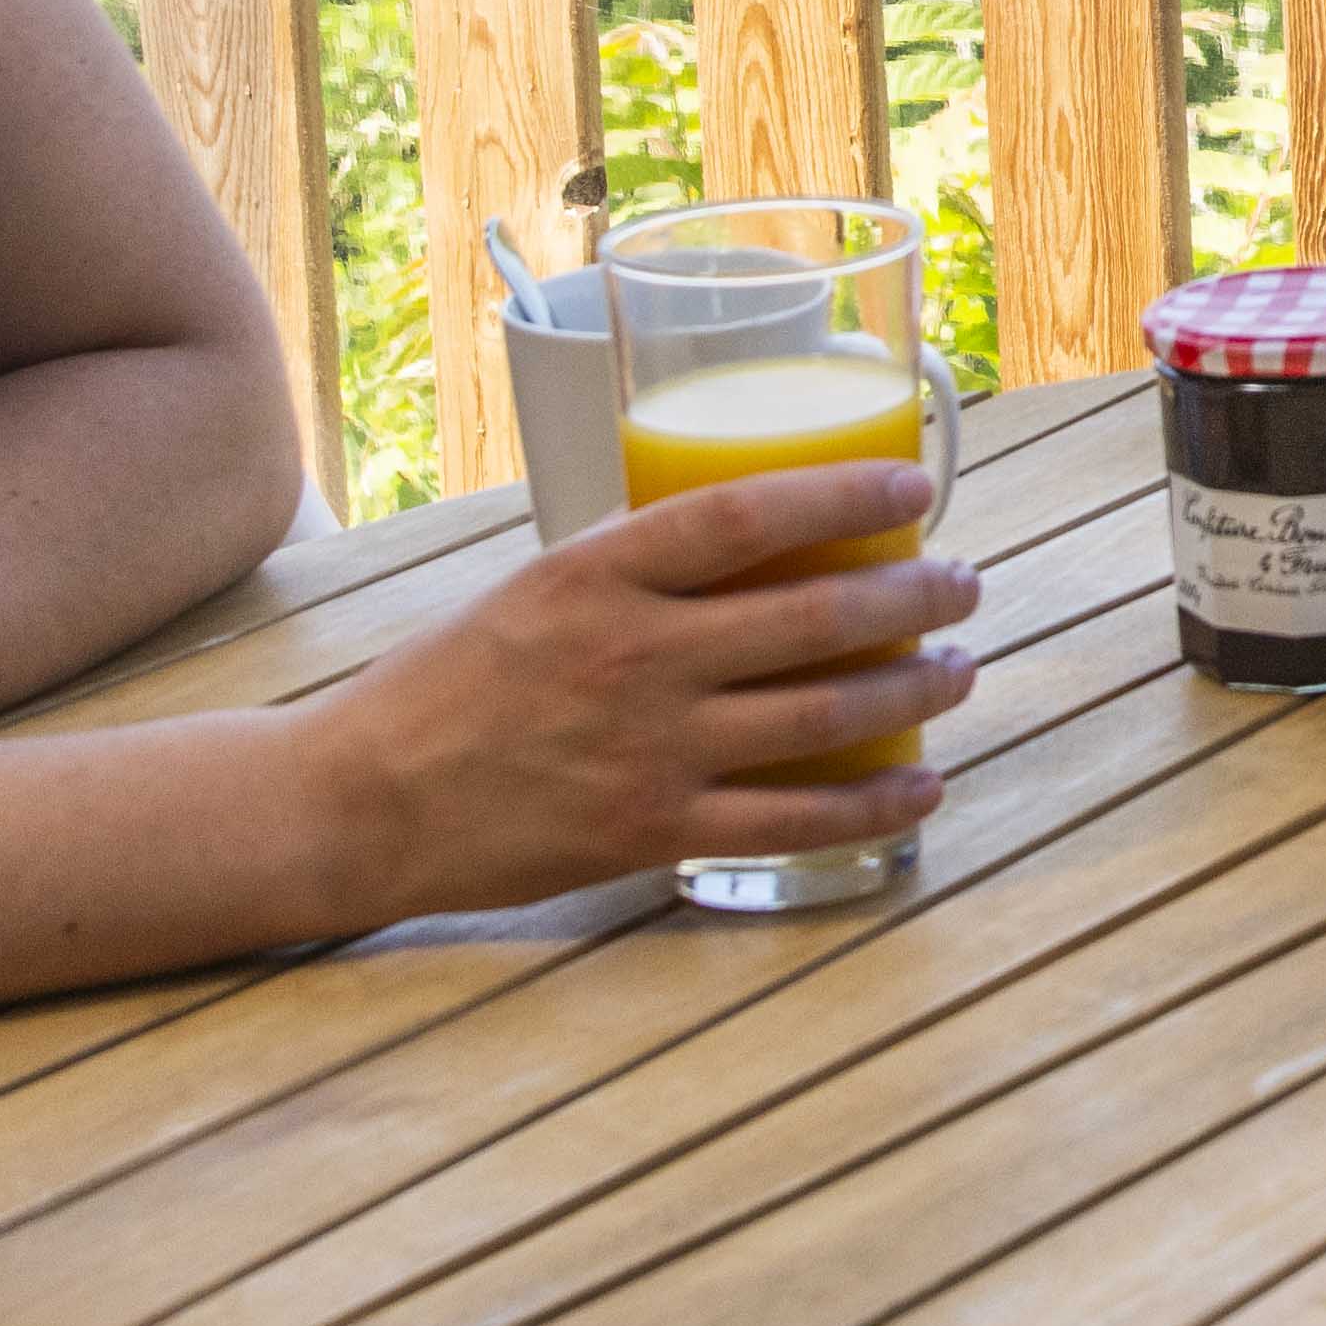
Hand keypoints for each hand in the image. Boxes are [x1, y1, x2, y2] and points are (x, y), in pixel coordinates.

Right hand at [322, 461, 973, 916]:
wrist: (363, 801)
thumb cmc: (447, 685)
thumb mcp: (534, 590)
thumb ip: (634, 571)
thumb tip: (748, 540)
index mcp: (597, 573)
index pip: (748, 513)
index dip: (846, 497)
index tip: (912, 493)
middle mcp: (634, 655)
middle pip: (814, 618)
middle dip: (914, 599)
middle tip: (962, 585)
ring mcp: (649, 749)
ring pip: (826, 716)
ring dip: (914, 690)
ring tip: (958, 668)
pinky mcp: (653, 832)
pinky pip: (794, 819)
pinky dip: (874, 805)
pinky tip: (920, 785)